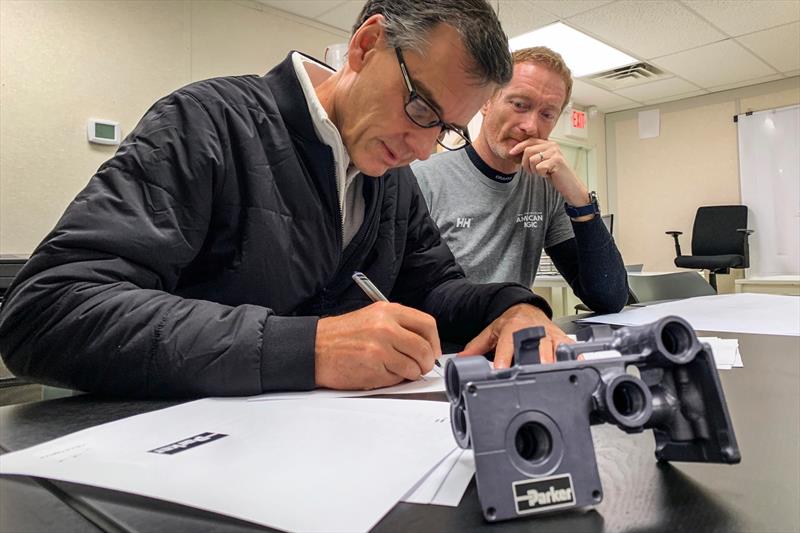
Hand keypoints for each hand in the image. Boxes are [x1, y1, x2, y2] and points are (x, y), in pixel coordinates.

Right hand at [315, 302, 440, 389]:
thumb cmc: (340, 335)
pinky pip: (396, 379)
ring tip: (394, 368)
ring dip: (409, 373)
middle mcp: (386, 328)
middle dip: (426, 362)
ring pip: (413, 367)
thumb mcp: (372, 317)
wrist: (313, 348)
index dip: (434, 342)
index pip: (427, 325)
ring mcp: (380, 349)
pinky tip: (378, 371)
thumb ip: (399, 326)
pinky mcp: (374, 369)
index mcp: (388, 311)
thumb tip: (424, 343)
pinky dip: (392, 380)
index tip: (433, 350)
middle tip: (420, 366)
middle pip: (424, 349)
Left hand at [459, 303, 573, 367]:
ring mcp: (550, 334)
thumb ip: (475, 347)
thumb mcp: (490, 332)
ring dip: (556, 361)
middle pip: (537, 346)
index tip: (503, 370)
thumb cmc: (509, 324)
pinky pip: (572, 348)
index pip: (508, 344)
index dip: (506, 357)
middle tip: (536, 373)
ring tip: (556, 375)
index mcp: (513, 328)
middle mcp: (533, 330)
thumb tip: (460, 360)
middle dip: (537, 360)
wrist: (527, 309)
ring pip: (556, 347)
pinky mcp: (563, 339)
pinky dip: (575, 358)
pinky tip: (577, 367)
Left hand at [509, 138, 590, 213]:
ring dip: (534, 170)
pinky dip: (541, 174)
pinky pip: (538, 168)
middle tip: (532, 171)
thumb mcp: (542, 162)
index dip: (519, 147)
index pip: (530, 141)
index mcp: (549, 144)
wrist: (569, 185)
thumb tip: (516, 151)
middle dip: (525, 164)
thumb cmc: (555, 175)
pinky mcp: (556, 161)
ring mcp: (555, 153)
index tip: (511, 153)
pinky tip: (549, 174)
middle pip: (528, 150)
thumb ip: (533, 155)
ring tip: (543, 172)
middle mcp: (552, 145)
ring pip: (532, 160)